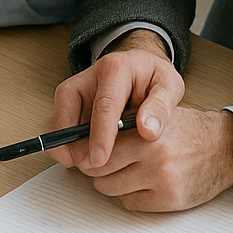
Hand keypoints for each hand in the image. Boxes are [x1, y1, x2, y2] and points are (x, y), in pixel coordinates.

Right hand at [48, 30, 181, 168]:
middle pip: (71, 106)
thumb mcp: (169, 86)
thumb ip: (161, 107)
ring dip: (64, 140)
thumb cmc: (155, 77)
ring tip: (77, 164)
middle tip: (84, 166)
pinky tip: (73, 156)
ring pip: (62, 112)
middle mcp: (91, 75)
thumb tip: (148, 131)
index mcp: (116, 69)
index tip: (99, 159)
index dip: (100, 134)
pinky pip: (62, 118)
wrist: (144, 66)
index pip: (104, 104)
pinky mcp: (73, 98)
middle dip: (72, 139)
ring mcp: (79, 86)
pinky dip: (65, 138)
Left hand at [69, 106, 232, 210]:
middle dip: (95, 167)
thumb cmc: (187, 129)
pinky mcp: (170, 201)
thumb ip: (122, 125)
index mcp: (146, 131)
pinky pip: (130, 204)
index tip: (79, 153)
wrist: (225, 147)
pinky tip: (140, 183)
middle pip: (98, 170)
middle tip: (99, 162)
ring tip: (124, 171)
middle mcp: (154, 156)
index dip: (85, 151)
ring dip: (111, 182)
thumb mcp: (154, 115)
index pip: (97, 147)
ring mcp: (162, 181)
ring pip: (110, 189)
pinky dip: (129, 196)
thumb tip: (84, 137)